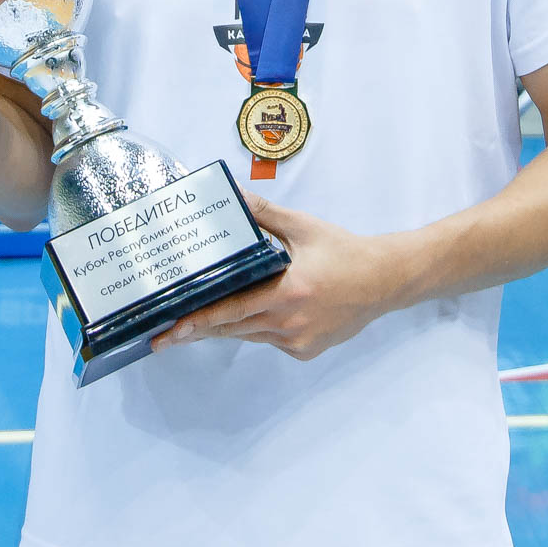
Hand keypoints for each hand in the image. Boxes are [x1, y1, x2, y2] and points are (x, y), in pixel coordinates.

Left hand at [151, 190, 402, 360]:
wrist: (384, 280)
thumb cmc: (343, 252)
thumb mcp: (303, 227)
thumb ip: (265, 214)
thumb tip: (234, 196)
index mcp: (287, 292)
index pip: (231, 310)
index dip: (198, 322)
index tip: (171, 331)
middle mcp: (290, 323)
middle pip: (233, 329)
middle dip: (197, 331)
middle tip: (163, 336)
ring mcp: (298, 341)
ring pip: (250, 335)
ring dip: (225, 329)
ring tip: (193, 326)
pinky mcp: (305, 350)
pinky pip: (270, 340)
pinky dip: (256, 328)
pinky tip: (251, 314)